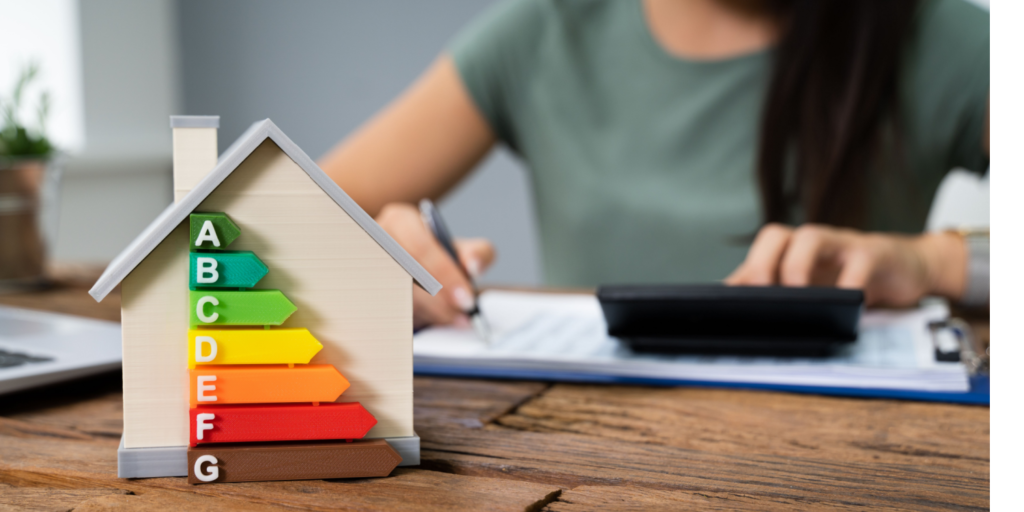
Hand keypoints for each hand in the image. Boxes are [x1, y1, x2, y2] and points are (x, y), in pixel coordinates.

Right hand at [375, 202, 495, 328]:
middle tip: (462, 315)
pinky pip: (386, 309)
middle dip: (437, 298)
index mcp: (400, 220)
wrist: (413, 278)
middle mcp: (376, 240)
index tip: (467, 298)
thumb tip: (473, 267)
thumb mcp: (459, 252)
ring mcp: (365, 267)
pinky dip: (412, 319)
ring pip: (396, 295)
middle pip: (406, 273)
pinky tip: (431, 322)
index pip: (421, 247)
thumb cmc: (436, 261)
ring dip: (427, 311)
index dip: (445, 273)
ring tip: (452, 319)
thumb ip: (477, 253)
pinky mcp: (363, 291)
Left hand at [726, 224, 966, 306]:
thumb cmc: (849, 279)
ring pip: (810, 237)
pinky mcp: (873, 252)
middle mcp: (810, 243)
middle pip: (774, 235)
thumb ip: (778, 296)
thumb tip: (738, 311)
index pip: (754, 257)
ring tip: (797, 297)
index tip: (727, 305)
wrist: (905, 268)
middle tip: (760, 296)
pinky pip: (859, 261)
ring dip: (796, 266)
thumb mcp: (812, 289)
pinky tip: (846, 303)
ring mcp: (841, 244)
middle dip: (760, 264)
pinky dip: (850, 282)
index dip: (739, 278)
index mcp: (789, 252)